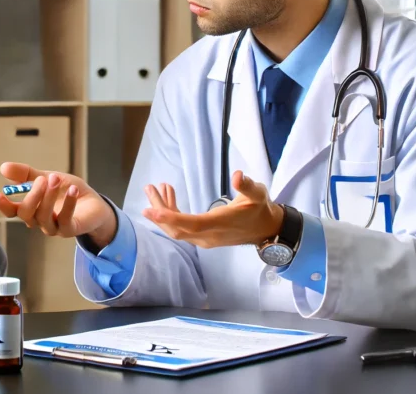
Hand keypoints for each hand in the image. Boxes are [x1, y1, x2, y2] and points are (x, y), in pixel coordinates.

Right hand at [0, 162, 118, 249]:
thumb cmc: (67, 190)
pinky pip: (65, 220)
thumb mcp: (47, 177)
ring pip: (44, 217)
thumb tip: (3, 167)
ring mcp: (54, 227)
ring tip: (56, 179)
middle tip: (41, 179)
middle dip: (32, 196)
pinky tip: (73, 190)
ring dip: (49, 197)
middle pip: (27, 214)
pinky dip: (69, 204)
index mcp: (31, 209)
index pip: (12, 211)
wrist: (93, 202)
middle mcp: (39, 221)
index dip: (4, 206)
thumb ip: (27, 174)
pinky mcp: (70, 230)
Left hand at [142, 170, 283, 248]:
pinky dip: (172, 213)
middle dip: (159, 211)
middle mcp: (208, 236)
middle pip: (177, 228)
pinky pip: (182, 227)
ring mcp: (204, 239)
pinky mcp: (202, 237)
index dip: (170, 217)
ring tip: (154, 188)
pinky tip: (169, 194)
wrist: (266, 229)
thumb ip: (247, 185)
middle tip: (149, 188)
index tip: (151, 209)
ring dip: (163, 211)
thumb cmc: (260, 209)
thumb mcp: (257, 194)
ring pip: (176, 229)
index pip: (190, 224)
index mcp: (219, 224)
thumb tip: (238, 176)